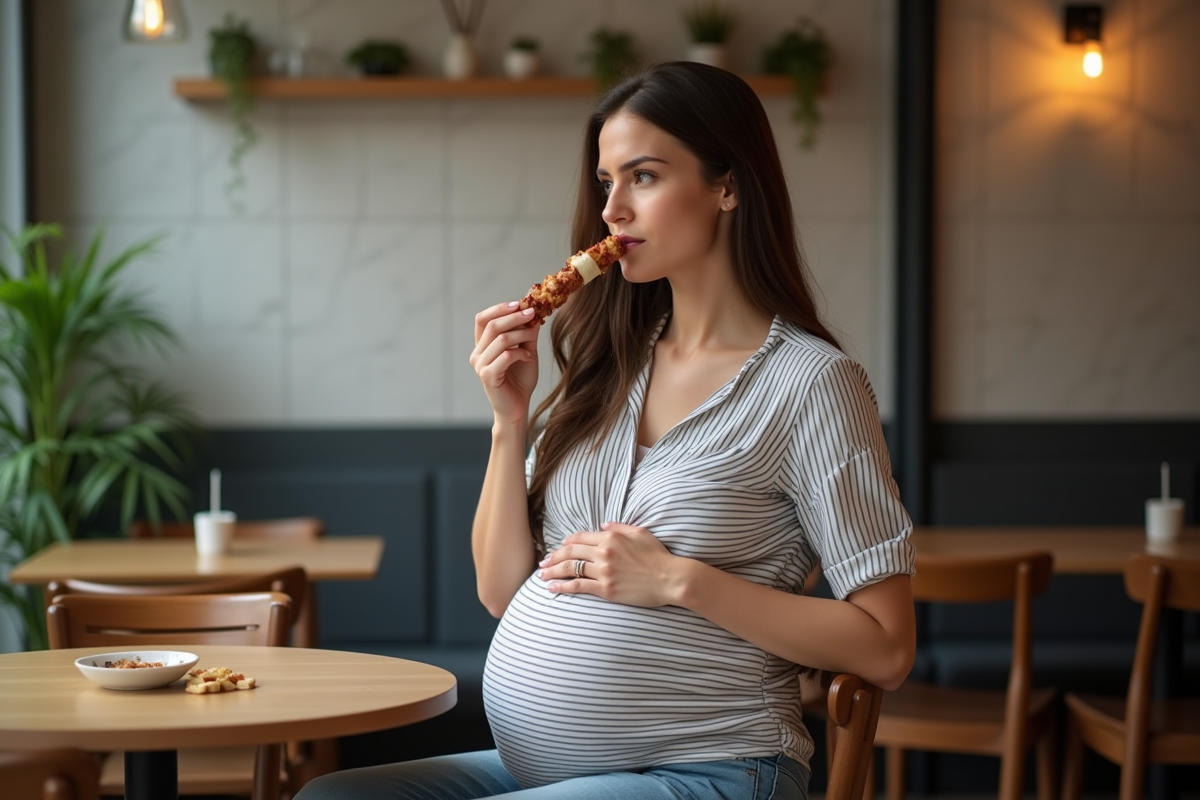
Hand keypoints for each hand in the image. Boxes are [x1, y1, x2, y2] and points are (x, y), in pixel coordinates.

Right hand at [470, 301, 540, 425]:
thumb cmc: (520, 380)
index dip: (499, 308)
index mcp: (482, 345)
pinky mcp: (487, 376)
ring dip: (521, 334)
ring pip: (500, 339)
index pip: (482, 319)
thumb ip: (527, 333)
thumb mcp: (526, 351)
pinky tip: (528, 358)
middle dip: (514, 316)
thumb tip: (534, 310)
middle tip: (532, 312)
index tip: (519, 303)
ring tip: (533, 337)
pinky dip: (520, 353)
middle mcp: (477, 354)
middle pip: (491, 325)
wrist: (518, 408)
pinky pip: (506, 356)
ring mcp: (480, 365)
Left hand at [536, 522, 684, 606]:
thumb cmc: (658, 556)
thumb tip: (602, 526)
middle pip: (570, 552)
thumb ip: (619, 527)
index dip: (566, 543)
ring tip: (542, 574)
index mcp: (611, 537)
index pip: (580, 538)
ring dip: (553, 571)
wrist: (670, 578)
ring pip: (570, 568)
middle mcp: (604, 552)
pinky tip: (552, 587)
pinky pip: (578, 586)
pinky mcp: (606, 589)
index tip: (559, 548)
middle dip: (553, 557)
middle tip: (543, 562)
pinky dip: (562, 586)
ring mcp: (604, 571)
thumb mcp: (640, 533)